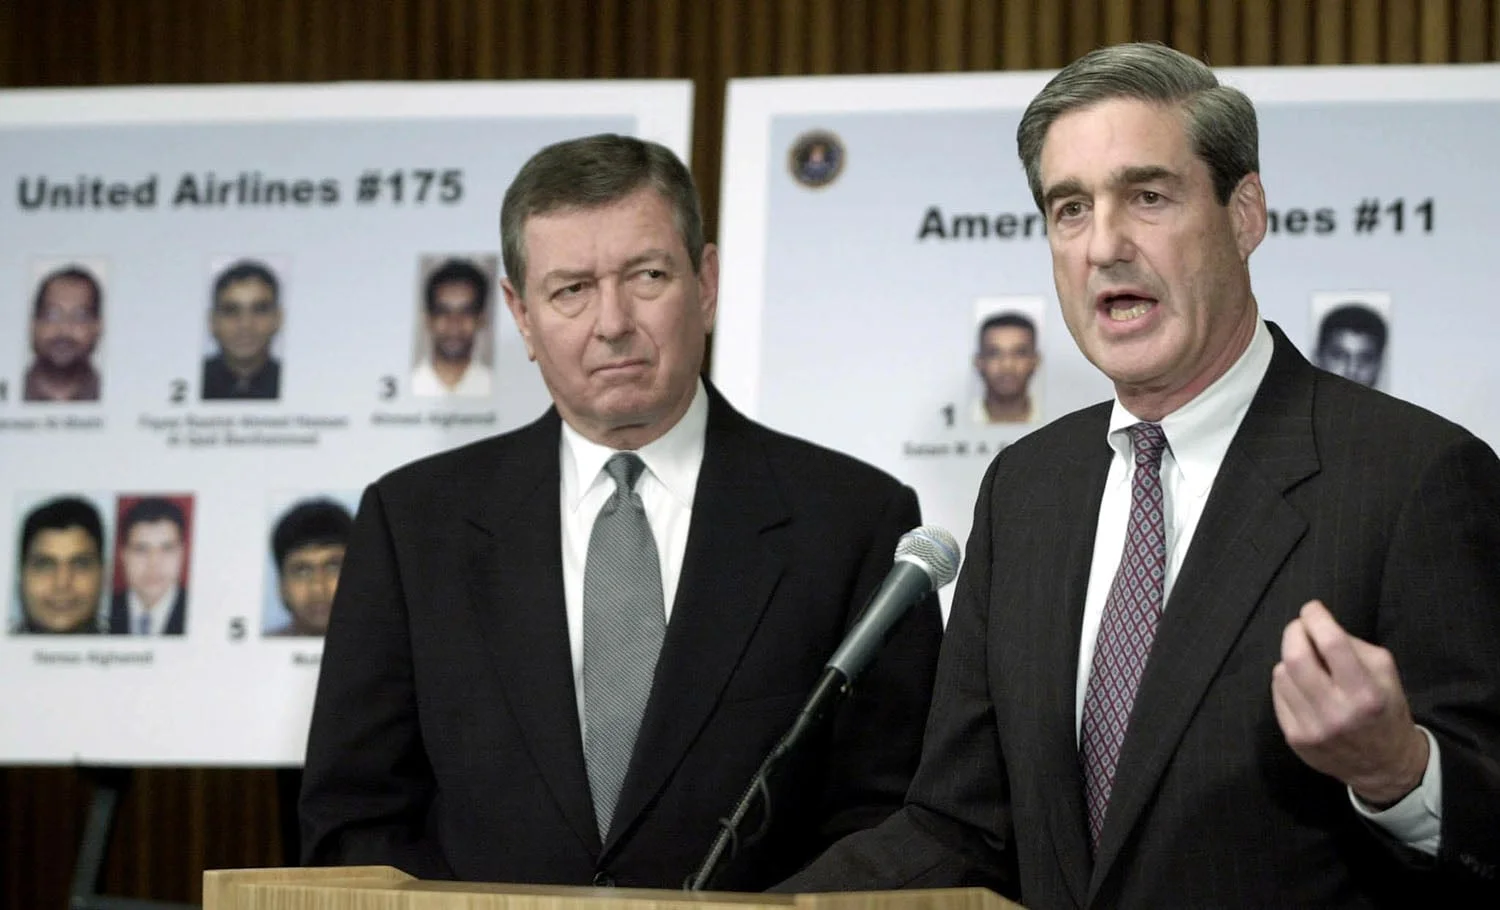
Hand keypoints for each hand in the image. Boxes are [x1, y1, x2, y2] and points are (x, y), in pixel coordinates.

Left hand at [1271, 600, 1428, 807]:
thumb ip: (1353, 646)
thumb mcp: (1385, 675)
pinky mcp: (1295, 738)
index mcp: (1366, 694)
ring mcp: (1312, 728)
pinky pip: (1278, 694)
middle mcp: (1337, 713)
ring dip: (1291, 658)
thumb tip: (1316, 624)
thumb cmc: (1385, 710)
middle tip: (1301, 627)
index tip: (1312, 608)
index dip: (1317, 619)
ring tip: (1308, 662)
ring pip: (1281, 674)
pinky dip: (1287, 682)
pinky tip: (1304, 686)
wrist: (1384, 765)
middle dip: (1294, 632)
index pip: (1332, 644)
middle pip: (1296, 657)